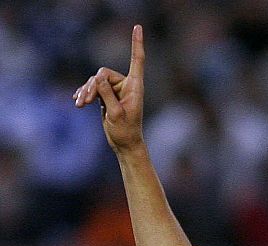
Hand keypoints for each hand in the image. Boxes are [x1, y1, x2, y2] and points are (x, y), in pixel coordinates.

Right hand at [73, 24, 144, 153]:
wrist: (124, 144)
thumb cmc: (125, 131)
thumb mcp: (115, 113)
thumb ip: (107, 94)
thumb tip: (97, 77)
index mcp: (135, 87)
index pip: (136, 60)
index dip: (136, 43)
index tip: (137, 27)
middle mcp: (126, 85)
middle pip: (103, 73)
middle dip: (93, 86)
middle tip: (85, 101)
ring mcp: (116, 90)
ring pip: (95, 81)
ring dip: (86, 92)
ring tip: (80, 104)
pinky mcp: (107, 96)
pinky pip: (93, 88)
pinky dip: (85, 94)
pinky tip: (77, 101)